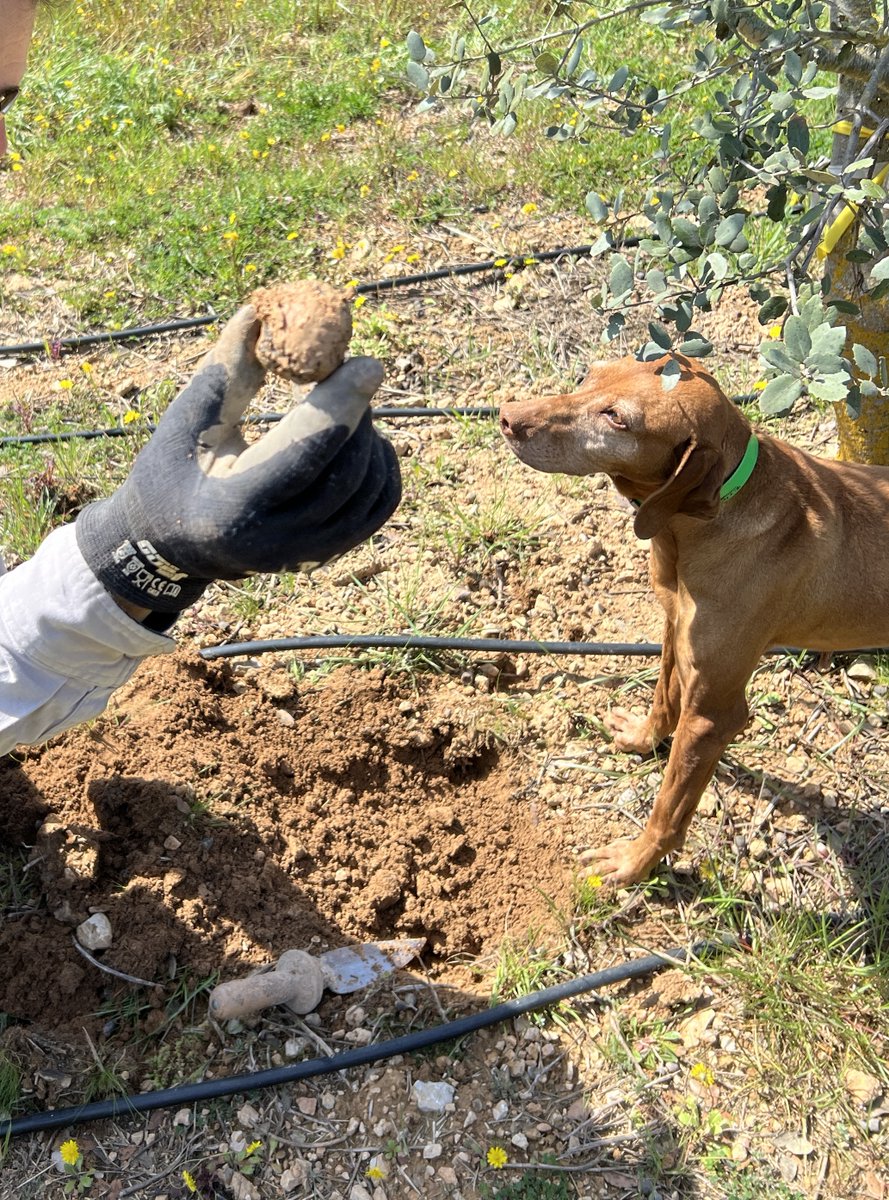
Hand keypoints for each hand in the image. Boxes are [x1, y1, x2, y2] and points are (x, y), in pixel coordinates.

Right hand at [76, 305, 400, 612]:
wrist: (173, 547)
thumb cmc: (172, 474)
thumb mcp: (186, 422)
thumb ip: (226, 371)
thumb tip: (261, 311)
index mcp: (233, 507)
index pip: (302, 454)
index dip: (341, 406)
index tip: (366, 363)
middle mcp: (276, 542)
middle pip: (344, 471)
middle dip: (357, 415)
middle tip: (353, 374)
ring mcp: (306, 554)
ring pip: (368, 489)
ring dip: (370, 436)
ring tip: (349, 406)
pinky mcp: (328, 553)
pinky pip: (378, 507)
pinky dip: (383, 466)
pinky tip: (364, 438)